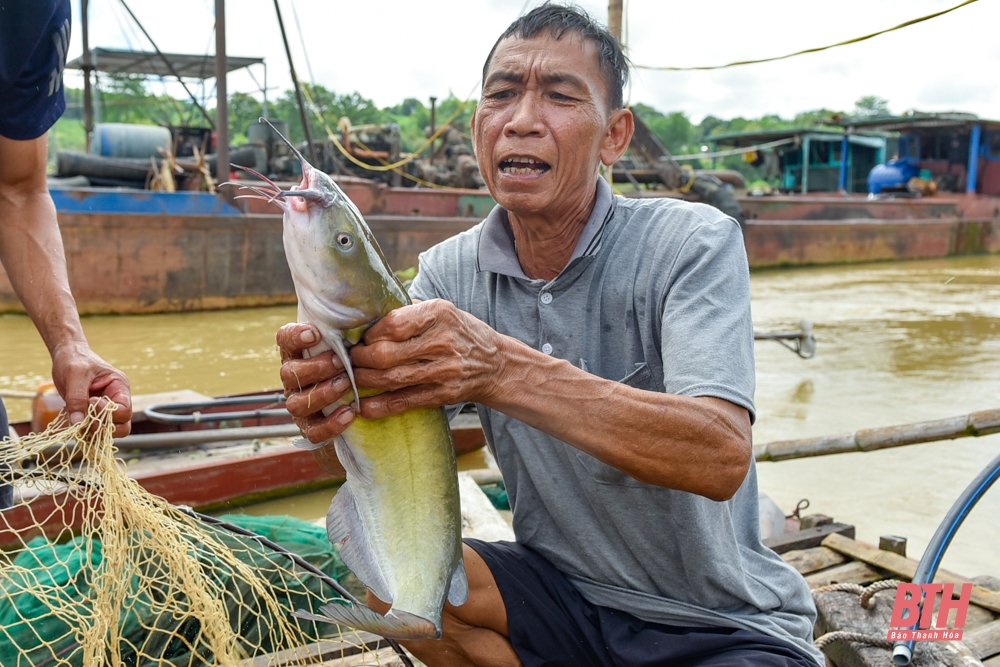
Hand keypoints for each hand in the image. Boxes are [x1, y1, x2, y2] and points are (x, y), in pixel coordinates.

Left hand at [50, 342, 131, 436]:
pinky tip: (73, 424)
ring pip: (108, 432)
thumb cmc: (74, 360)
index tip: (90, 402)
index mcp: (119, 387)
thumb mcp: (75, 375)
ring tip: (76, 422)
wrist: (66, 356)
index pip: (124, 411)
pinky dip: (84, 433)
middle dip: (103, 427)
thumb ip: (76, 398)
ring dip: (92, 432)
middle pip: (122, 426)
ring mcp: (105, 409)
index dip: (108, 413)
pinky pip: (93, 431)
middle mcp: (116, 400)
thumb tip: (78, 423)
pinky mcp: (92, 414)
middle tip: (84, 420)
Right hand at [277, 323, 356, 444]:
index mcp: (298, 353)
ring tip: (346, 385)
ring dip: (322, 393)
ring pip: (296, 403)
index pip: (284, 339)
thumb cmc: (356, 362)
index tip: (315, 333)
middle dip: (315, 367)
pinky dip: (331, 424)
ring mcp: (300, 404)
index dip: (294, 336)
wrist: (359, 402)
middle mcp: (294, 379)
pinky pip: (313, 431)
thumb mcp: (354, 342)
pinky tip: (350, 413)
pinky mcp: (311, 427)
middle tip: (340, 362)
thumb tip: (369, 304)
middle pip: (289, 373)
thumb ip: (352, 328)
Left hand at [350, 299, 505, 418]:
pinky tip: (363, 407)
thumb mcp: (443, 310)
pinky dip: (379, 406)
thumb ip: (409, 310)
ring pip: (390, 379)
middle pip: (386, 354)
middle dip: (359, 359)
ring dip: (363, 381)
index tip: (360, 337)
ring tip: (350, 379)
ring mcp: (443, 370)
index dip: (369, 333)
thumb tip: (368, 314)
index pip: (393, 324)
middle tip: (348, 360)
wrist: (496, 364)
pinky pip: (404, 402)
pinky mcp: (443, 394)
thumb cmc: (460, 333)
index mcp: (439, 314)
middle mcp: (442, 342)